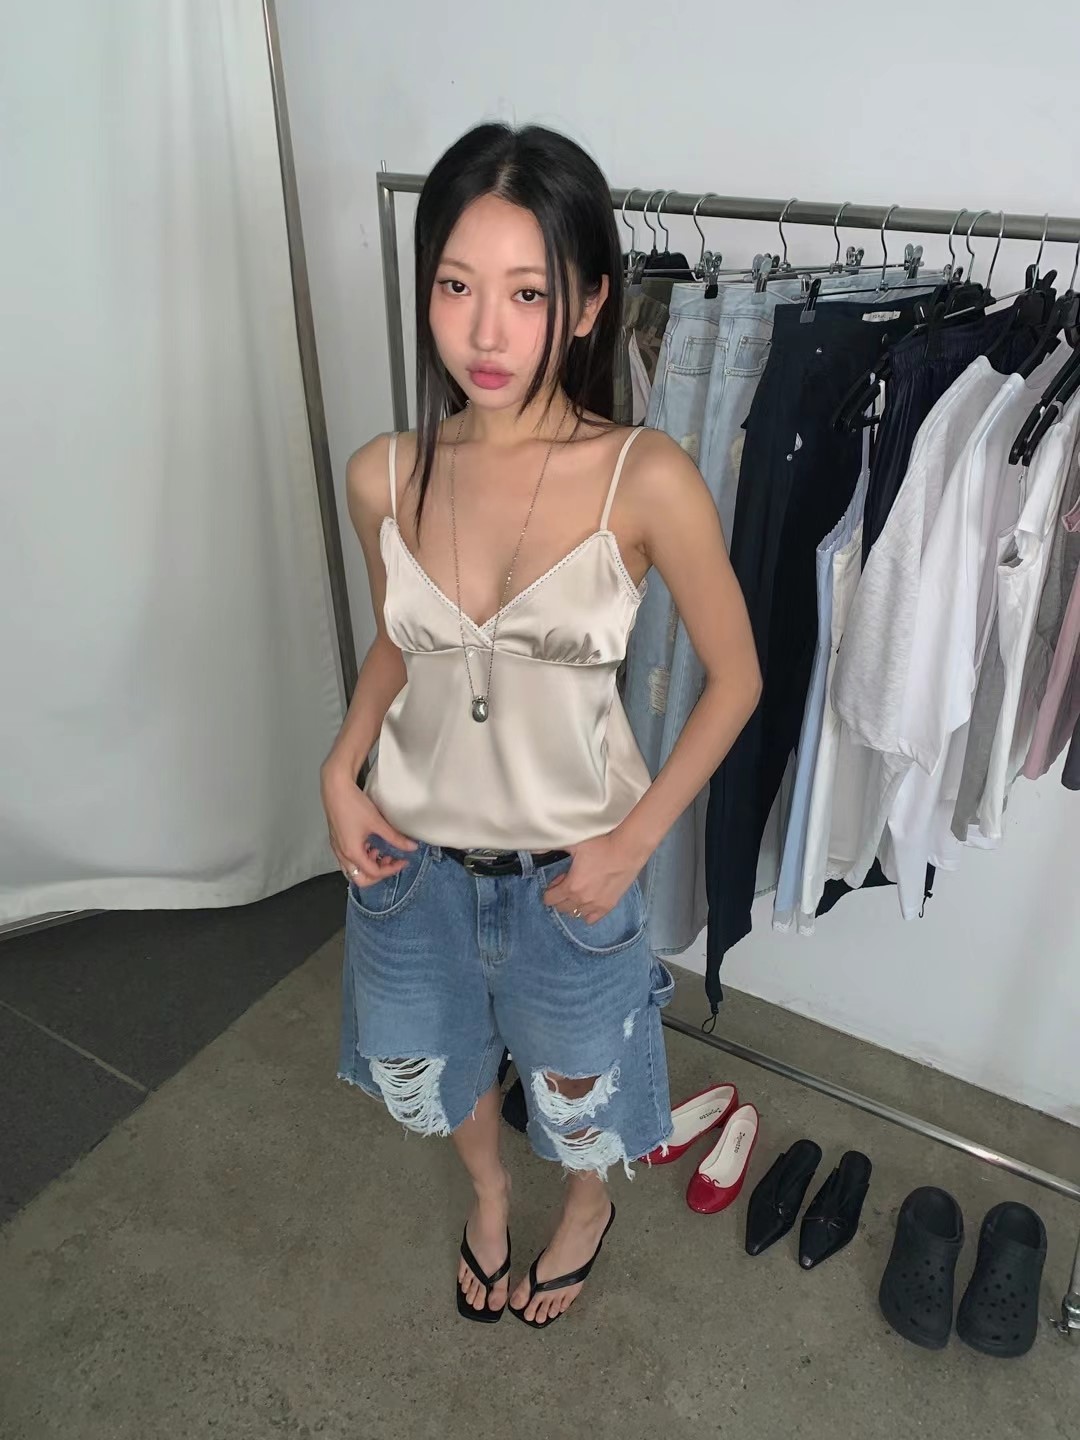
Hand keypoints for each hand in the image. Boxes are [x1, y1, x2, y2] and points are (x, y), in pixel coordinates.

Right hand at [320, 766, 415, 886]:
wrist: (335, 789)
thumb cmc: (353, 804)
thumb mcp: (378, 823)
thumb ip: (395, 838)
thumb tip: (411, 847)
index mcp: (352, 852)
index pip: (374, 873)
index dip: (391, 870)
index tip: (403, 861)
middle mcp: (342, 854)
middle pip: (360, 878)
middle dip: (378, 874)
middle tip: (391, 862)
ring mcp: (338, 848)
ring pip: (354, 869)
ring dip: (369, 866)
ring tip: (382, 853)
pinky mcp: (337, 841)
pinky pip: (349, 859)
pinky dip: (362, 858)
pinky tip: (371, 845)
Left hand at [542, 832, 641, 923]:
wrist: (627, 850)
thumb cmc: (601, 845)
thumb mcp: (574, 844)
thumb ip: (553, 847)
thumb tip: (534, 848)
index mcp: (571, 887)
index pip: (549, 900)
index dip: (550, 889)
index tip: (558, 880)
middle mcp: (582, 900)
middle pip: (561, 908)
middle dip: (560, 897)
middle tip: (568, 883)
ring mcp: (596, 905)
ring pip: (576, 914)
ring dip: (573, 905)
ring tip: (579, 891)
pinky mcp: (609, 906)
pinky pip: (592, 919)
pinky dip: (587, 913)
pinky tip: (589, 901)